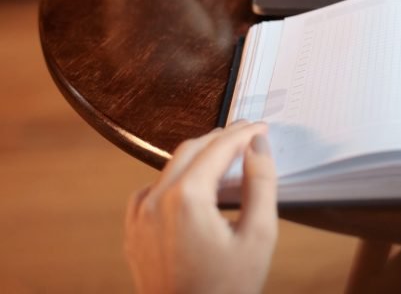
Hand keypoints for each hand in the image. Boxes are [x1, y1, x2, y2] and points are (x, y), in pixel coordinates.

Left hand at [125, 121, 276, 293]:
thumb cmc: (225, 290)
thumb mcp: (259, 236)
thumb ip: (261, 183)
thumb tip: (258, 147)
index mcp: (187, 198)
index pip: (218, 148)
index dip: (243, 134)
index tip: (261, 128)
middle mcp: (156, 201)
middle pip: (190, 150)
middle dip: (221, 138)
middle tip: (248, 135)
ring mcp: (139, 218)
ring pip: (169, 168)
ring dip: (198, 156)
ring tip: (225, 156)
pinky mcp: (134, 234)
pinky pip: (151, 191)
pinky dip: (174, 179)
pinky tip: (191, 187)